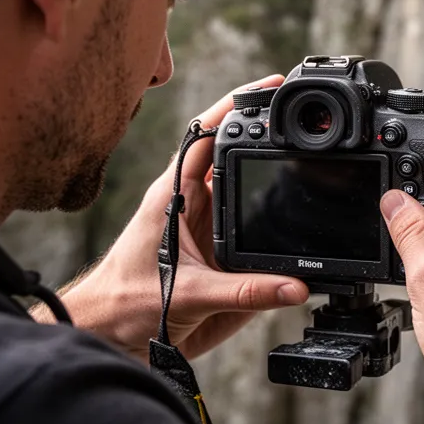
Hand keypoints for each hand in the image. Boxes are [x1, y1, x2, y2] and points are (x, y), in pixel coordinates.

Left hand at [58, 75, 308, 360]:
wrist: (112, 336)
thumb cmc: (126, 305)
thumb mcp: (187, 296)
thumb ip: (244, 293)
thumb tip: (294, 286)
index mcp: (175, 197)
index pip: (207, 138)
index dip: (237, 108)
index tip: (270, 87)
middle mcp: (195, 205)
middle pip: (235, 156)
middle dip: (266, 132)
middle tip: (300, 116)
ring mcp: (211, 228)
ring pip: (249, 190)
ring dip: (274, 175)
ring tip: (310, 158)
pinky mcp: (223, 254)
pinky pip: (256, 230)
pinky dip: (279, 220)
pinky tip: (301, 216)